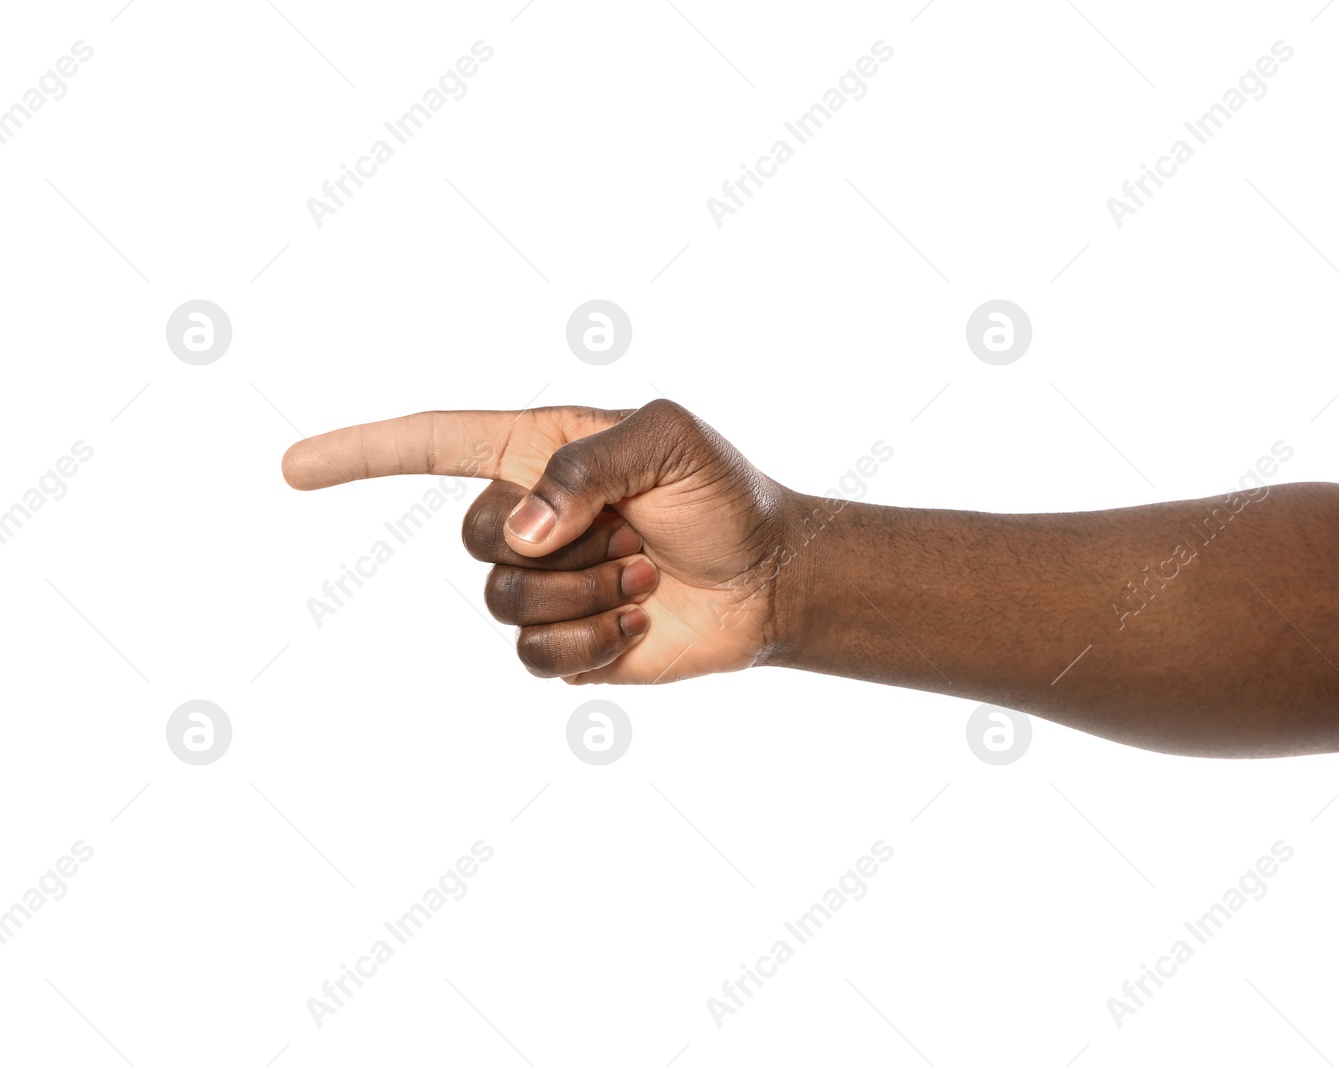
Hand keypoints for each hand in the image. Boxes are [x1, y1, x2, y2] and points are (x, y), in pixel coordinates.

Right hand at [282, 399, 798, 683]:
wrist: (769, 576)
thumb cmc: (722, 493)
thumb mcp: (668, 439)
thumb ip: (584, 467)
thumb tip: (520, 535)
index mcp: (537, 451)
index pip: (431, 445)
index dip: (361, 452)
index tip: (292, 466)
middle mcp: (527, 517)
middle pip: (474, 539)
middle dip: (559, 546)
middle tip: (633, 535)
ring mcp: (541, 584)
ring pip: (503, 604)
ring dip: (586, 593)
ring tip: (645, 573)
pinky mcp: (562, 644)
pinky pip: (532, 658)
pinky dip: (591, 642)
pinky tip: (636, 618)